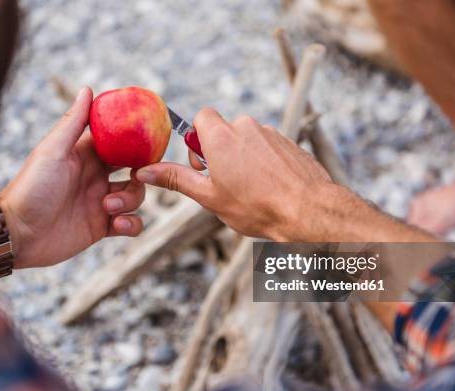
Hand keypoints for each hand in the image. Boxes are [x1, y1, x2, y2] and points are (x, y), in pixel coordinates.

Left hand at [0, 87, 144, 267]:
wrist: (17, 234)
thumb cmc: (31, 188)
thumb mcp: (54, 151)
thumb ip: (74, 122)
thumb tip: (88, 89)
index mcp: (86, 155)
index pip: (119, 142)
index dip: (136, 141)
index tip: (150, 140)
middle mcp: (96, 177)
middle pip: (134, 170)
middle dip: (142, 173)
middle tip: (137, 176)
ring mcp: (100, 202)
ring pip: (135, 196)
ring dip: (131, 200)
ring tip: (108, 206)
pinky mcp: (102, 227)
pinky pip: (131, 224)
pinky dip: (132, 224)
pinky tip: (118, 224)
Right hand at [136, 108, 336, 240]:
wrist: (308, 210)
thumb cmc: (257, 207)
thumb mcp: (209, 196)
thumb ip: (177, 179)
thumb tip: (146, 172)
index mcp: (222, 137)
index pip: (201, 116)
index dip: (198, 139)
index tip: (204, 165)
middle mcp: (246, 127)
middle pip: (224, 129)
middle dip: (220, 151)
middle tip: (227, 182)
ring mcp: (271, 133)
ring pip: (247, 139)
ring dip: (243, 158)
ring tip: (252, 189)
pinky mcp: (288, 142)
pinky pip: (267, 146)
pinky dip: (263, 161)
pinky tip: (270, 186)